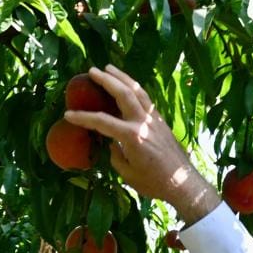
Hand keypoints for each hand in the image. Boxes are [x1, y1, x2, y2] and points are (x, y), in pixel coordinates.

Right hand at [61, 65, 220, 222]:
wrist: (184, 184)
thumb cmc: (154, 183)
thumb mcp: (128, 174)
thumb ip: (116, 155)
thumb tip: (114, 143)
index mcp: (132, 136)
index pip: (102, 121)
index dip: (83, 118)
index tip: (69, 114)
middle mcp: (143, 122)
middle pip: (123, 93)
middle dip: (106, 80)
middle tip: (93, 71)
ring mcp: (154, 120)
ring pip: (137, 91)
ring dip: (123, 78)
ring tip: (110, 68)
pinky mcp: (161, 122)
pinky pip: (146, 99)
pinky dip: (135, 89)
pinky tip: (129, 86)